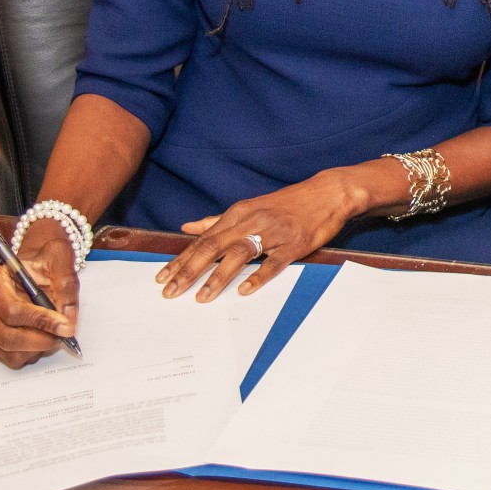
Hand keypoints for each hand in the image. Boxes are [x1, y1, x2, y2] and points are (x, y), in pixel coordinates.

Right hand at [0, 220, 79, 368]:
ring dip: (35, 348)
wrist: (29, 268)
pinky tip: (39, 337)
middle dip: (39, 340)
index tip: (65, 327)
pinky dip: (27, 352)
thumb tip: (67, 318)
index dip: (40, 321)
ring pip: (6, 349)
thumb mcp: (59, 258)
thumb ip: (66, 285)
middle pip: (5, 334)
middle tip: (63, 337)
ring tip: (53, 335)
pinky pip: (4, 356)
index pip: (11, 309)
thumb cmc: (41, 260)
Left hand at [157, 170, 362, 301]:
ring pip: (239, 255)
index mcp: (239, 213)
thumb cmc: (287, 203)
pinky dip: (258, 277)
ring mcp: (274, 233)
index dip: (182, 259)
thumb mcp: (250, 207)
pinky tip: (244, 291)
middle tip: (171, 291)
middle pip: (214, 246)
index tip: (162, 277)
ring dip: (218, 276)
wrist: (327, 193)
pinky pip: (273, 262)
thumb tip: (188, 226)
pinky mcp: (295, 244)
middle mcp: (252, 221)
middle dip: (190, 270)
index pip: (203, 239)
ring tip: (201, 296)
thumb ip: (217, 220)